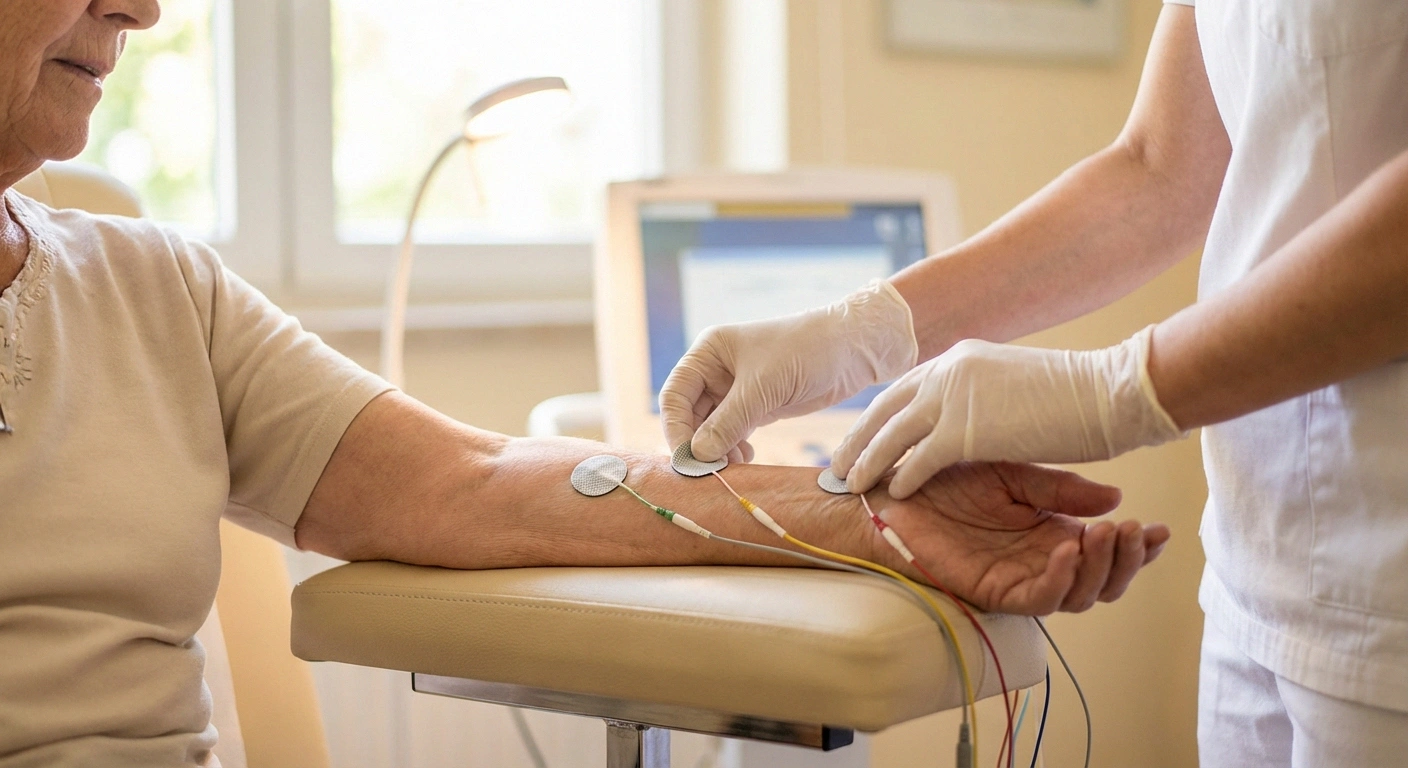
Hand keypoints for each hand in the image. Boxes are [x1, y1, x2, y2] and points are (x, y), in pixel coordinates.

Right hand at [660, 280, 917, 461]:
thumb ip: (728, 422)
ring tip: (733, 467)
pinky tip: (746, 459)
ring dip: (717, 451)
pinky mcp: (757, 406)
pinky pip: (732, 433)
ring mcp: (735, 390)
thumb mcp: (763, 387)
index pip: (674, 395)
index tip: (688, 458)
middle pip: (689, 415)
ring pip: (711, 428)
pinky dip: (733, 449)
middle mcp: (716, 370)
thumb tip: (697, 455)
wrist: (852, 349)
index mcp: (708, 352)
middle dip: (698, 444)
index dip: (675, 428)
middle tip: (711, 471)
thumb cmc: (805, 352)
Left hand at [833, 327, 1185, 498]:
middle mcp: (948, 371)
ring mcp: (953, 398)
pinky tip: (892, 493)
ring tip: (850, 484)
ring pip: (893, 434)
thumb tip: (972, 413)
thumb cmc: (1075, 394)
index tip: (860, 436)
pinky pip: (919, 458)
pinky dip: (902, 476)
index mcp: (959, 359)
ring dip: (868, 461)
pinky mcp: (965, 430)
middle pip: (886, 408)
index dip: (879, 416)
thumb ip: (982, 395)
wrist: (1109, 391)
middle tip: (836, 464)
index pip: (904, 389)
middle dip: (859, 438)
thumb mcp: (1013, 384)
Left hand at [872, 461, 1168, 614]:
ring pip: (1078, 596)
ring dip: (1099, 569)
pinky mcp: (993, 592)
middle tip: (1135, 532)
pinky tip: (1065, 552)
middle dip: (1127, 561)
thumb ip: (1060, 489)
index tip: (1161, 528)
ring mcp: (1020, 579)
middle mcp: (1042, 561)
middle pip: (1103, 582)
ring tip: (1105, 536)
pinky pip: (1037, 600)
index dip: (1138, 546)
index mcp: (1052, 532)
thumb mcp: (1014, 472)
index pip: (1106, 551)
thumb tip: (1115, 499)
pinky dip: (1058, 579)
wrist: (894, 489)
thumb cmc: (946, 477)